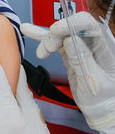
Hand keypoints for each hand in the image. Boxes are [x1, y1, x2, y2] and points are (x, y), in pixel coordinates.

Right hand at [21, 12, 114, 131]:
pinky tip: (29, 30)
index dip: (71, 24)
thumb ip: (81, 59)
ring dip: (47, 40)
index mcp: (105, 46)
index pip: (89, 25)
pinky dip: (42, 38)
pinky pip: (56, 43)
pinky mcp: (70, 54)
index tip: (56, 31)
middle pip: (72, 26)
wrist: (102, 109)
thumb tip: (69, 41)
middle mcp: (93, 44)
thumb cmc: (104, 98)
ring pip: (61, 34)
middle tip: (48, 49)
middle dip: (56, 34)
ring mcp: (81, 48)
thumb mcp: (92, 81)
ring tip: (41, 53)